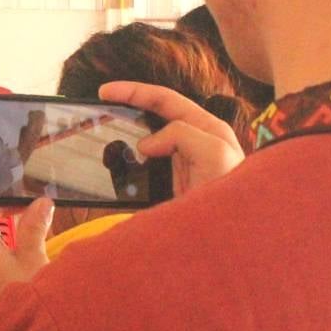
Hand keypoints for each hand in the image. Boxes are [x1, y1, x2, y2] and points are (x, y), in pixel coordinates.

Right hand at [99, 81, 244, 195]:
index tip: (105, 92)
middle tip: (99, 110)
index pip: (165, 99)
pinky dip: (127, 166)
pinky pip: (143, 169)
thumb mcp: (214, 153)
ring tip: (102, 137)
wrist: (231, 238)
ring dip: (124, 139)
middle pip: (153, 117)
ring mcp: (181, 164)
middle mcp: (194, 142)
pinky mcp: (171, 186)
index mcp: (206, 128)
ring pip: (146, 142)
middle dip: (126, 110)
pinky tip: (115, 169)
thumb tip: (147, 143)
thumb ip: (182, 134)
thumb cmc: (232, 195)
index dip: (134, 92)